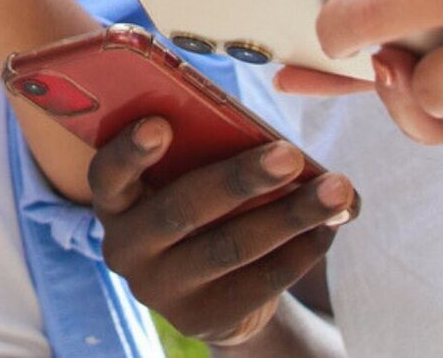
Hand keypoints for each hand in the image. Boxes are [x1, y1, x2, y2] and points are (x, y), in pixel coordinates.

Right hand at [89, 117, 355, 345]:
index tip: (161, 124)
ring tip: (336, 189)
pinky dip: (301, 250)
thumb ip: (206, 154)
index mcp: (114, 201)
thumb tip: (278, 144)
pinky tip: (329, 227)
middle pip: (182, 210)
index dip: (130, 151)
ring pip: (230, 247)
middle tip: (289, 155)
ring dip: (289, 215)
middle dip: (240, 179)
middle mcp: (125, 248)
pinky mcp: (202, 319)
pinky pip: (259, 281)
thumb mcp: (185, 179)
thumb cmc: (201, 205)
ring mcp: (161, 290)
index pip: (106, 175)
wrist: (211, 289)